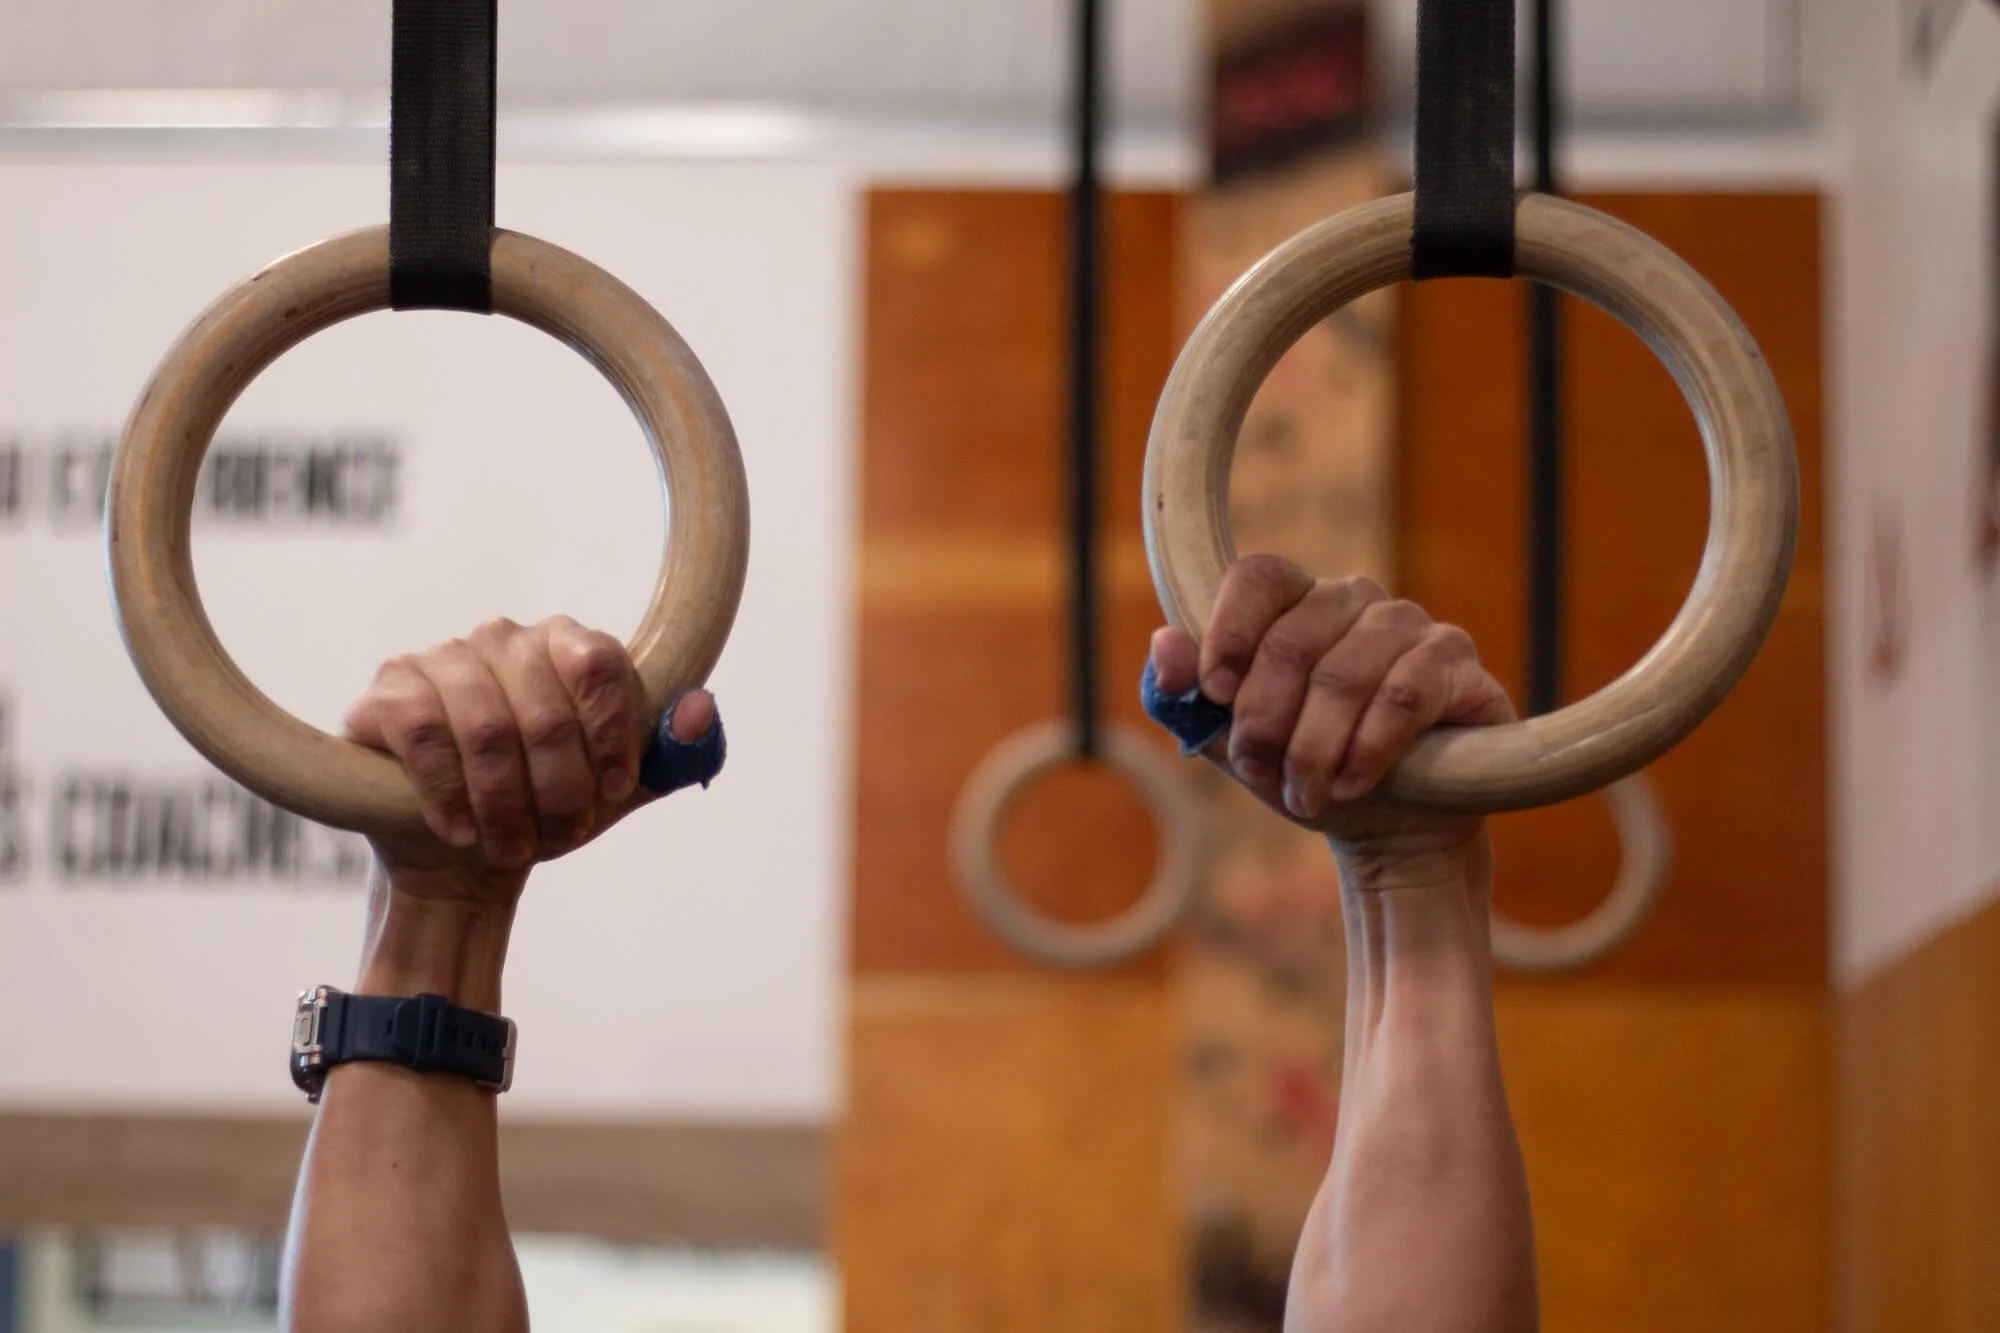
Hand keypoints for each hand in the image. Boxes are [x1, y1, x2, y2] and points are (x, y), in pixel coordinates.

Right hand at [344, 615, 717, 901]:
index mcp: (569, 643)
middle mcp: (506, 638)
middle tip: (565, 837)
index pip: (600, 665)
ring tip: (512, 848)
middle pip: (546, 710)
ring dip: (505, 802)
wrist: (465, 849)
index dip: (612, 737)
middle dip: (561, 788)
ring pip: (487, 727)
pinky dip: (450, 794)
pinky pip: (424, 734)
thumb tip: (701, 707)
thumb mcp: (619, 789)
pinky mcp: (390, 689)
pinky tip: (461, 831)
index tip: (613, 793)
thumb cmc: (548, 803)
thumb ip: (671, 753)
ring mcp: (443, 658)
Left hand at [1149, 555, 1512, 875]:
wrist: (1391, 826)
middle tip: (1260, 773)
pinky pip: (1402, 697)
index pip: (1258, 577)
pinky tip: (1352, 784)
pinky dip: (1367, 750)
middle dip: (1265, 722)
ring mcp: (1410, 624)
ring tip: (1306, 795)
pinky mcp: (1455, 662)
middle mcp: (1354, 598)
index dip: (1228, 632)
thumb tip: (1162, 644)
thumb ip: (1193, 699)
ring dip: (1313, 751)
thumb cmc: (1311, 769)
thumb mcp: (1239, 744)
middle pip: (1291, 643)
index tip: (1214, 694)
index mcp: (1296, 604)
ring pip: (1343, 677)